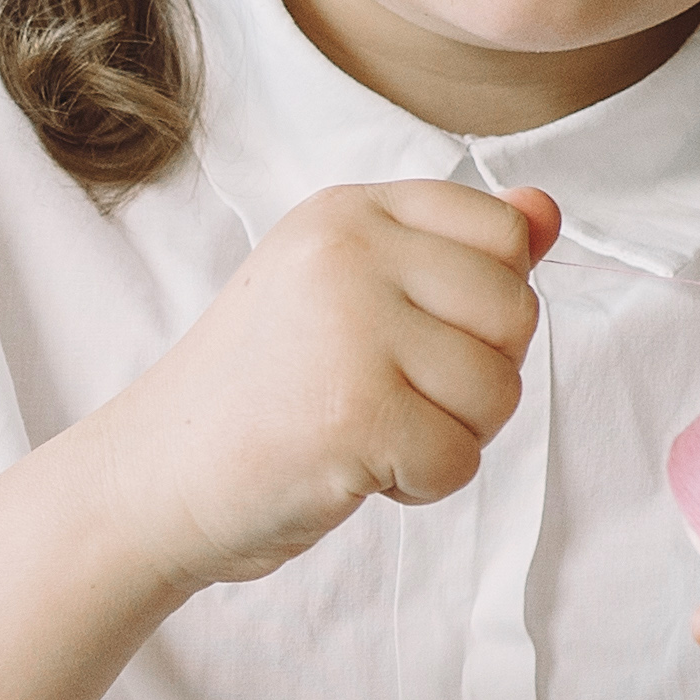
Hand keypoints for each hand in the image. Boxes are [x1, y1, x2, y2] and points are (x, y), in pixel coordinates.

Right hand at [63, 179, 557, 594]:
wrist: (151, 476)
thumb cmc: (256, 391)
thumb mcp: (349, 294)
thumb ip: (450, 253)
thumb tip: (548, 215)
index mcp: (349, 212)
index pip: (504, 236)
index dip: (481, 307)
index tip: (407, 335)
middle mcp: (350, 252)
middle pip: (515, 314)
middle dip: (473, 379)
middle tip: (385, 396)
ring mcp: (350, 329)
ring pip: (499, 393)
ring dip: (446, 436)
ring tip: (363, 431)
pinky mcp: (354, 413)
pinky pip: (459, 461)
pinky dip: (418, 486)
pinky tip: (352, 468)